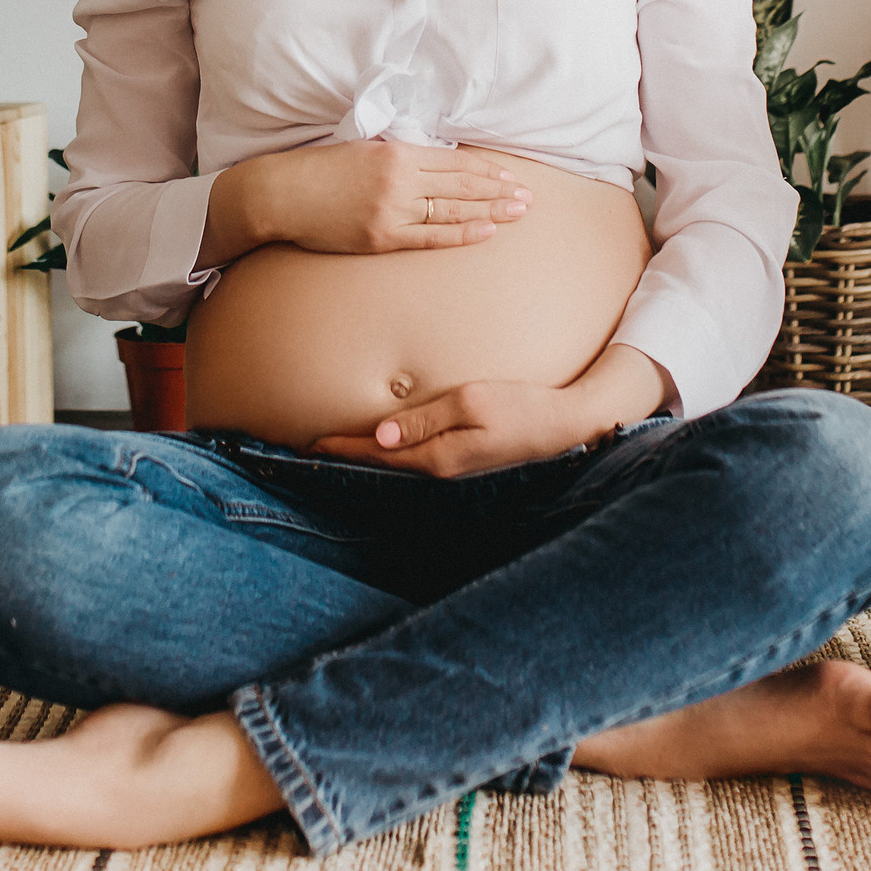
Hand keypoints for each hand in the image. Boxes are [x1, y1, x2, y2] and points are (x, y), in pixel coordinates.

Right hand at [203, 141, 529, 263]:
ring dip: (489, 211)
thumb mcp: (364, 149)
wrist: (280, 194)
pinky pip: (429, 237)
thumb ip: (401, 155)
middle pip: (461, 186)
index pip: (454, 162)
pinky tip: (484, 231)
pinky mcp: (381, 238)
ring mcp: (392, 211)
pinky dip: (459, 233)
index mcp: (396, 153)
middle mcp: (400, 181)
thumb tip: (439, 163)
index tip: (509, 175)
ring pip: (452, 211)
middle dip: (498, 191)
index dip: (485, 170)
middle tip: (528, 197)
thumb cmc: (319, 169)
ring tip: (517, 213)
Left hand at [312, 346, 666, 477]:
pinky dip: (391, 449)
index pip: (375, 452)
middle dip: (345, 454)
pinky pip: (415, 455)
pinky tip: (384, 443)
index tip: (305, 444)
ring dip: (366, 452)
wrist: (565, 425)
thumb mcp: (472, 402)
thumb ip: (426, 419)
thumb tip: (381, 435)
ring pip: (396, 460)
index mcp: (436, 457)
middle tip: (307, 446)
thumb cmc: (521, 406)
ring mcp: (452, 467)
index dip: (340, 447)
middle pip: (381, 461)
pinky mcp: (463, 458)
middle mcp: (439, 468)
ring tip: (336, 444)